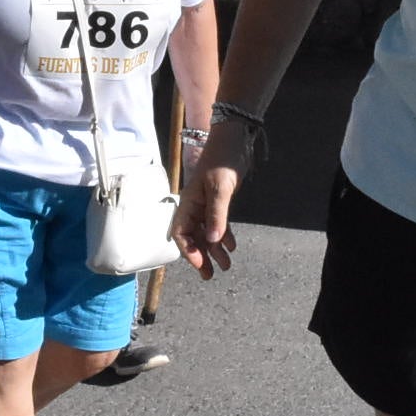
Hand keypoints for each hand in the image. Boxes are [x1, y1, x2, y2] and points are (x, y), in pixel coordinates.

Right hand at [173, 153, 240, 278]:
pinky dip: (224, 236)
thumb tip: (212, 241)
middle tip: (210, 276)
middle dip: (202, 257)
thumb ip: (217, 214)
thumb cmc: (222, 160)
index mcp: (188, 203)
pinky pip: (218, 223)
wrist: (233, 140)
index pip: (181, 233)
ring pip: (208, 233)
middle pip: (194, 237)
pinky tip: (232, 246)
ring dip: (215, 250)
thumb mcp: (220, 188)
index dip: (189, 251)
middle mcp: (194, 206)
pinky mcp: (219, 201)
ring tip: (225, 266)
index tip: (201, 265)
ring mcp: (206, 204)